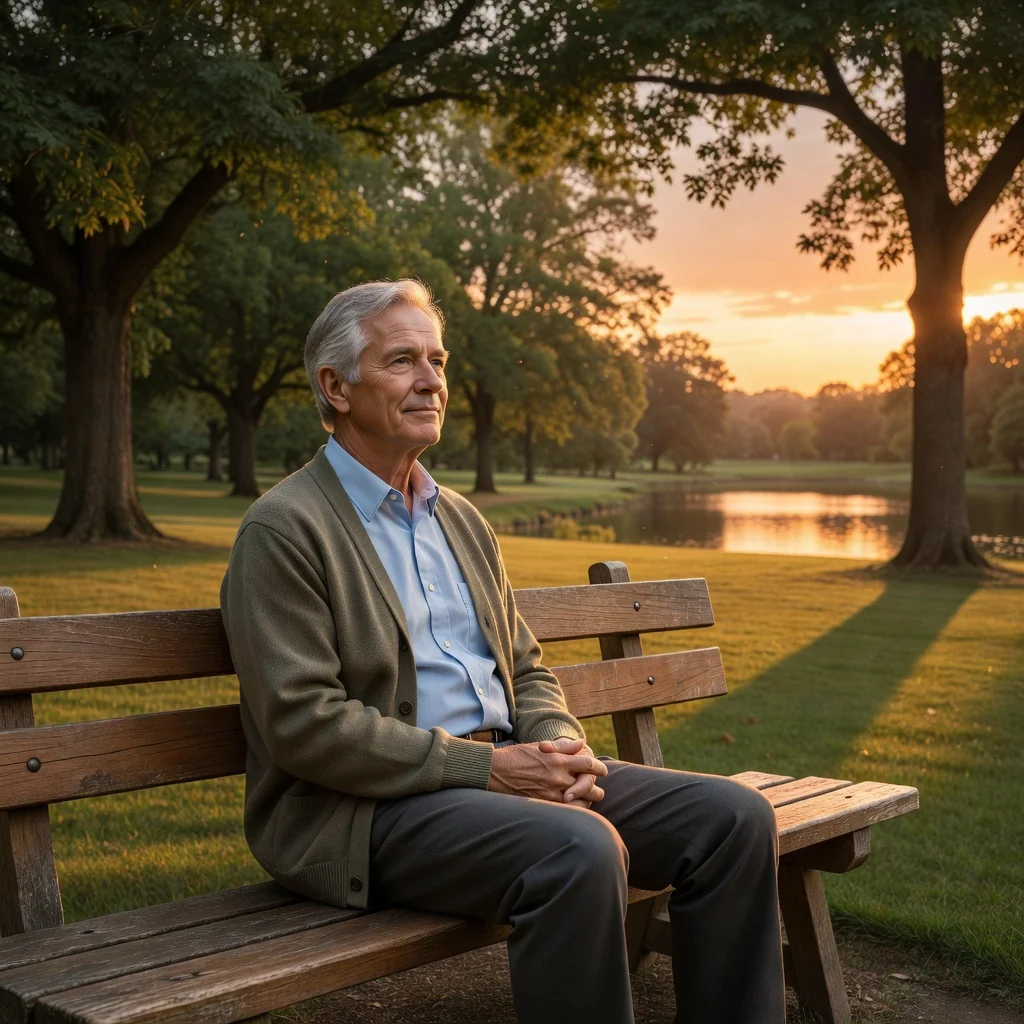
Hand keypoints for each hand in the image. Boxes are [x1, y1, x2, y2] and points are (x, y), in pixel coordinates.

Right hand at [487, 738, 607, 805]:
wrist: (493, 772)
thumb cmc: (516, 756)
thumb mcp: (539, 746)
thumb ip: (563, 746)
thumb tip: (582, 744)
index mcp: (557, 760)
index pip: (588, 764)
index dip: (599, 767)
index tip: (603, 770)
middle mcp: (557, 777)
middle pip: (590, 785)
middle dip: (596, 787)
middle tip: (596, 788)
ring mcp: (551, 794)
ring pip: (581, 801)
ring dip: (586, 800)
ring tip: (585, 798)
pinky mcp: (543, 805)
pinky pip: (567, 811)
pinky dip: (573, 809)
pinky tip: (572, 807)